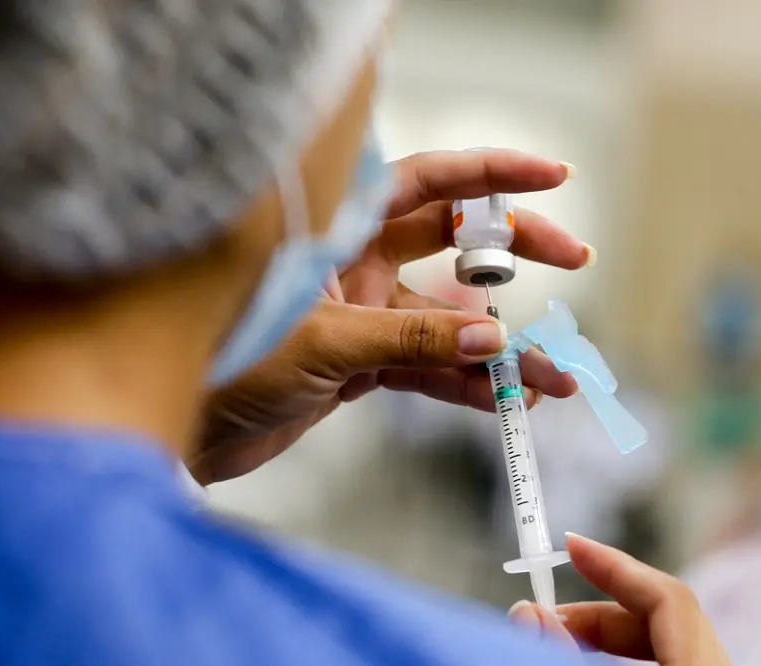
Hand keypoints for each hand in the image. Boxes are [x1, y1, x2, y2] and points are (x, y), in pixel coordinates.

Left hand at [190, 149, 589, 484]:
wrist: (184, 433)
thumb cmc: (224, 368)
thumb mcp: (322, 345)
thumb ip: (409, 341)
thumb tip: (491, 339)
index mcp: (339, 234)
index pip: (427, 183)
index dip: (492, 174)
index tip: (553, 177)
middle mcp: (357, 265)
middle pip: (454, 243)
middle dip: (516, 253)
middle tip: (575, 260)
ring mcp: (365, 315)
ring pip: (451, 322)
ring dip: (502, 350)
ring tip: (552, 378)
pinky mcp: (365, 363)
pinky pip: (432, 368)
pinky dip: (469, 386)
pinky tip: (507, 401)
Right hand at [508, 534, 729, 665]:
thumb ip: (562, 654)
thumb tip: (527, 611)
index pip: (669, 598)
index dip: (615, 565)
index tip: (569, 546)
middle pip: (665, 619)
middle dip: (599, 611)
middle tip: (545, 615)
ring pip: (663, 645)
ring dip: (606, 640)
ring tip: (556, 642)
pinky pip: (669, 665)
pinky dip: (625, 662)